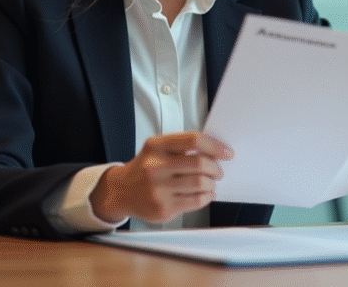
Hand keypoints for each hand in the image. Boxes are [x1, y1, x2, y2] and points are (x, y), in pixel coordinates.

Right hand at [90, 132, 232, 223]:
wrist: (121, 191)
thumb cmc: (145, 168)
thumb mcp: (156, 149)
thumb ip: (181, 146)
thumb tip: (215, 152)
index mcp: (156, 146)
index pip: (193, 140)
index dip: (215, 146)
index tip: (226, 152)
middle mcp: (155, 166)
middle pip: (200, 164)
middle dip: (216, 168)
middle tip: (218, 171)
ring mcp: (158, 189)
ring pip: (201, 184)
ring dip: (212, 183)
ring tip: (210, 183)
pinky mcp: (163, 208)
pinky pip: (196, 201)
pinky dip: (207, 197)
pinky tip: (205, 194)